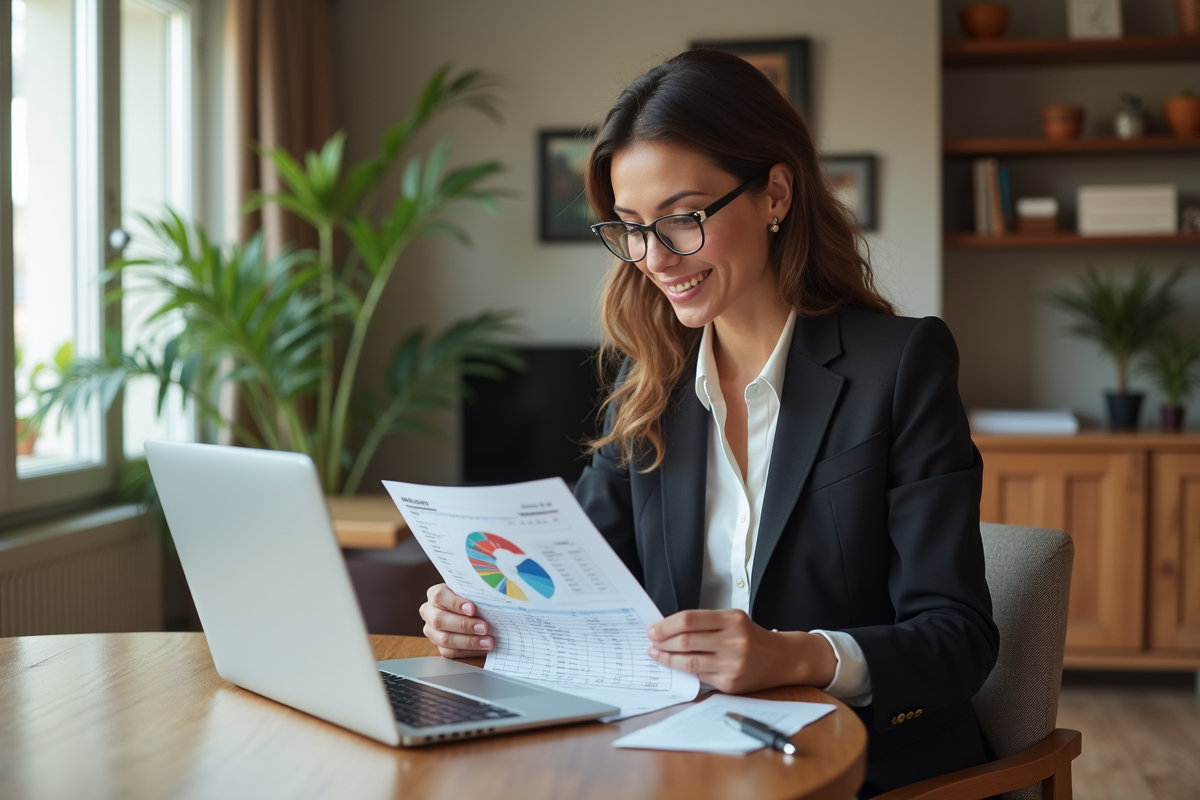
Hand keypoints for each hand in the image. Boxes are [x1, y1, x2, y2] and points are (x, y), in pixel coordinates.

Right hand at [419, 584, 494, 658]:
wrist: (469, 611)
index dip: (456, 603)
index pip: (440, 597)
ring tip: (488, 641)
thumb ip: (476, 594)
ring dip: (469, 641)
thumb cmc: (471, 599)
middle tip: (485, 627)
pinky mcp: (439, 646)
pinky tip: (483, 648)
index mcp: (435, 594)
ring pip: (445, 639)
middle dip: (465, 625)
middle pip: (440, 620)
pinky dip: (468, 651)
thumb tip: (491, 599)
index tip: (473, 609)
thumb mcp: (471, 592)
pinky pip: (451, 652)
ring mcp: (432, 631)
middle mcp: (429, 612)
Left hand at [646, 609, 836, 693]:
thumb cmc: (752, 637)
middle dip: (663, 641)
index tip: (653, 628)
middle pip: (686, 641)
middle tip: (651, 641)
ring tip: (657, 654)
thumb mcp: (733, 620)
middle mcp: (734, 642)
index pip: (690, 619)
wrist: (781, 659)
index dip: (666, 624)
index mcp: (733, 620)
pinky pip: (700, 677)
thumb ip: (705, 623)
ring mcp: (733, 665)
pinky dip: (684, 671)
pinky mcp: (731, 684)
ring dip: (667, 659)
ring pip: (689, 662)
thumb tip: (668, 629)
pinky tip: (676, 666)